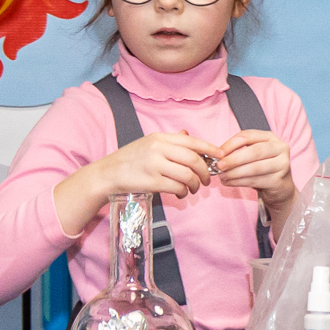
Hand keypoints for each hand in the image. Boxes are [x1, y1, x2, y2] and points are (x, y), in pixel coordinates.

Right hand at [55, 130, 219, 235]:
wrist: (108, 174)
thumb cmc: (130, 160)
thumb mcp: (148, 144)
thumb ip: (169, 141)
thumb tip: (188, 135)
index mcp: (160, 137)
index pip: (191, 141)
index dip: (210, 148)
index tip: (221, 155)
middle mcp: (158, 148)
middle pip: (193, 159)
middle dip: (205, 172)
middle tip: (206, 180)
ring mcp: (155, 165)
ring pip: (188, 175)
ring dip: (195, 185)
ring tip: (192, 189)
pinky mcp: (152, 181)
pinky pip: (177, 187)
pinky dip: (183, 192)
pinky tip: (180, 194)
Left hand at [212, 128, 295, 215]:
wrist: (280, 188)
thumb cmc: (262, 168)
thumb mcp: (252, 155)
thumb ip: (239, 151)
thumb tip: (218, 155)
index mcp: (270, 137)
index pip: (247, 136)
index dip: (230, 144)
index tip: (218, 153)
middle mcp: (280, 148)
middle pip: (254, 151)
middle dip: (234, 159)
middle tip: (219, 166)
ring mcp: (282, 164)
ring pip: (255, 168)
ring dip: (235, 173)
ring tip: (223, 177)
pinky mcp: (280, 180)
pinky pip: (256, 181)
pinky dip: (240, 182)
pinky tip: (230, 183)